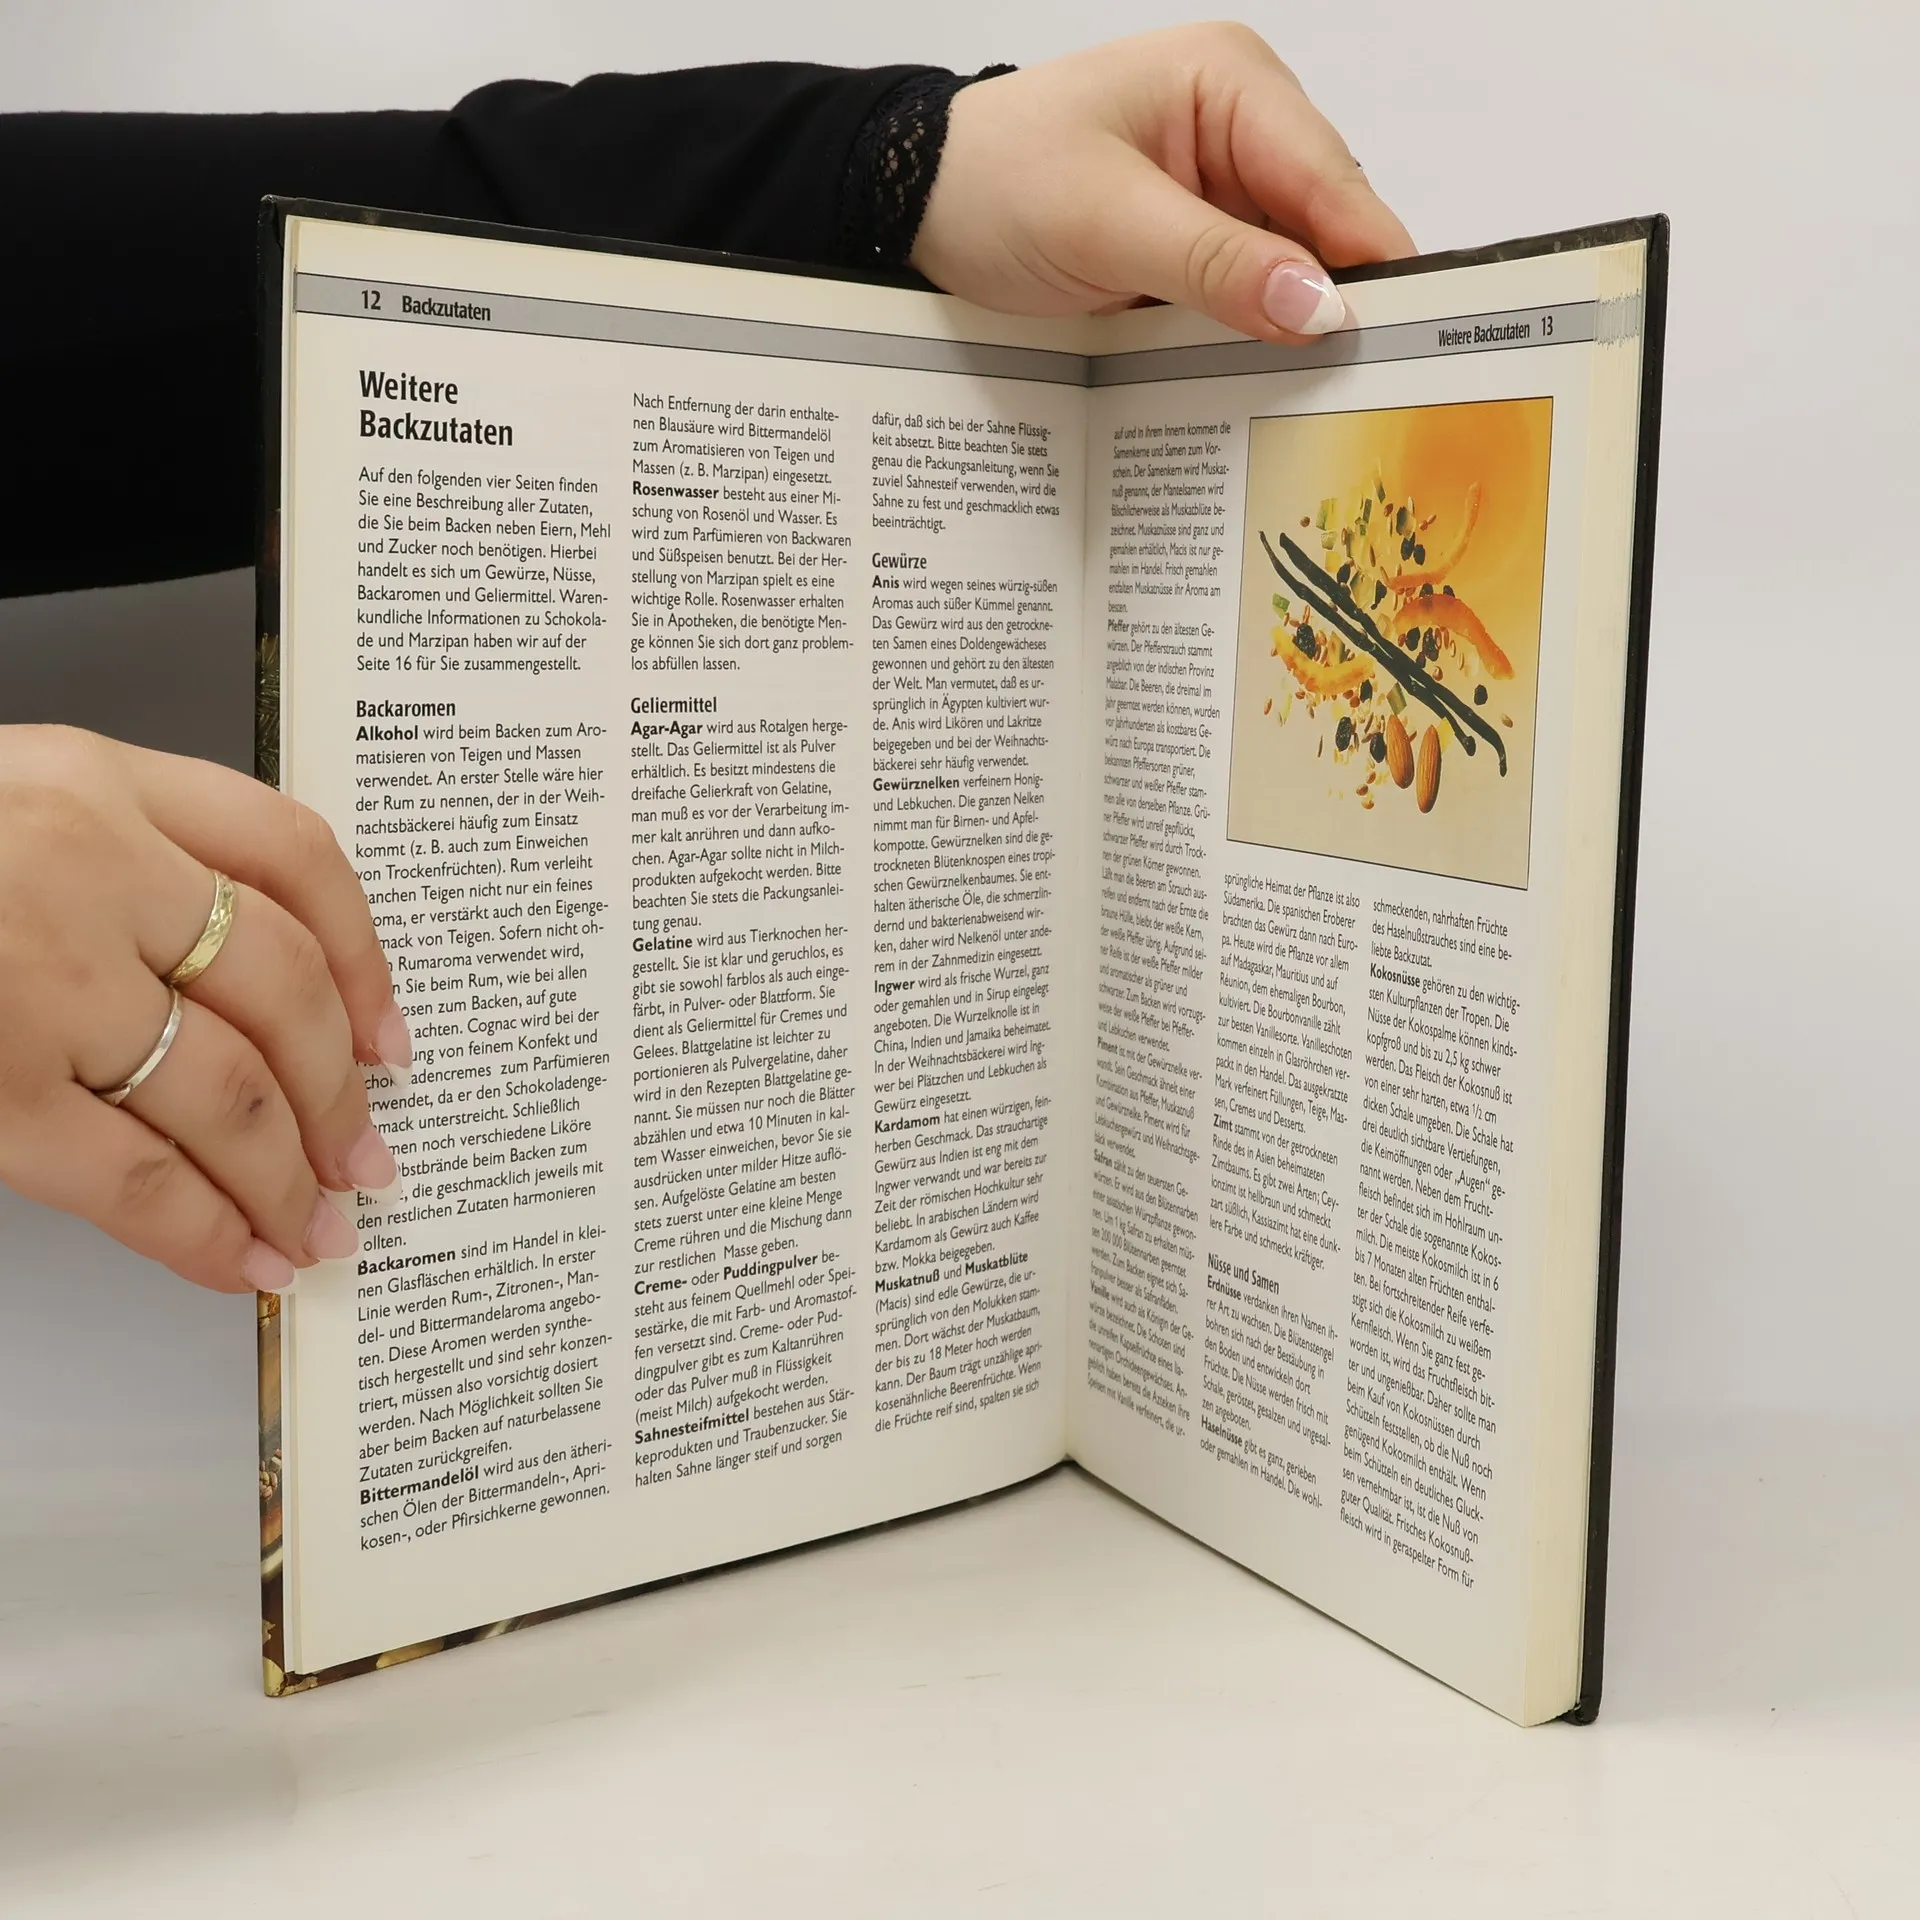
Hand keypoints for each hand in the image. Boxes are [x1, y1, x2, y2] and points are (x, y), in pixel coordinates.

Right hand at [0, 726, 408, 1294]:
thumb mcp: (1, 808)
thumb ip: (116, 867)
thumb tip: (241, 1001)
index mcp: (93, 779)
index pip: (294, 854)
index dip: (364, 957)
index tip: (391, 1031)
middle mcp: (86, 864)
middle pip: (281, 986)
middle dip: (341, 1090)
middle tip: (366, 1155)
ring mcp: (39, 979)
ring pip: (229, 1089)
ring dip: (292, 1174)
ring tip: (322, 1224)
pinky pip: (134, 1176)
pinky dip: (205, 1230)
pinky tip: (242, 1259)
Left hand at [913, 24, 1413, 341]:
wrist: (918, 206)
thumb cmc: (994, 178)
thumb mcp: (1104, 219)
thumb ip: (1215, 263)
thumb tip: (1316, 305)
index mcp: (1232, 83)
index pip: (1330, 178)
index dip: (1370, 259)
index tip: (1402, 333)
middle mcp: (1240, 131)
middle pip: (1322, 232)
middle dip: (1329, 304)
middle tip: (1356, 389)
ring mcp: (1218, 196)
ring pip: (1287, 279)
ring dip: (1284, 335)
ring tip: (1305, 401)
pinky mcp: (1192, 251)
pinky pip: (1241, 304)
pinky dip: (1244, 345)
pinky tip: (1250, 388)